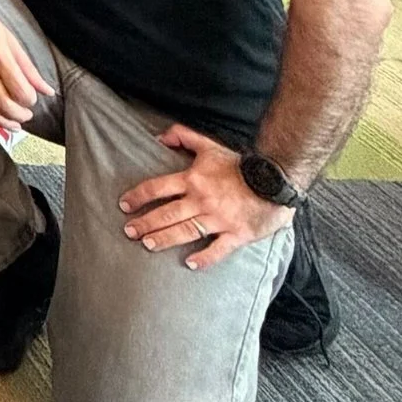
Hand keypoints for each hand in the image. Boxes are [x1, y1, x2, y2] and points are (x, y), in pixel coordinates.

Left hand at [120, 125, 295, 269]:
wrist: (277, 178)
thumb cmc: (241, 165)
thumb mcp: (210, 146)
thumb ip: (183, 136)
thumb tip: (159, 137)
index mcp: (193, 180)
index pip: (157, 188)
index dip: (138, 196)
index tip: (124, 205)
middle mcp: (202, 201)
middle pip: (166, 214)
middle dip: (145, 223)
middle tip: (129, 231)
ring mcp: (219, 219)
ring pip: (185, 232)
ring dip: (164, 239)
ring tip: (148, 245)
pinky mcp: (237, 234)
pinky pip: (218, 249)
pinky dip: (204, 258)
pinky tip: (189, 264)